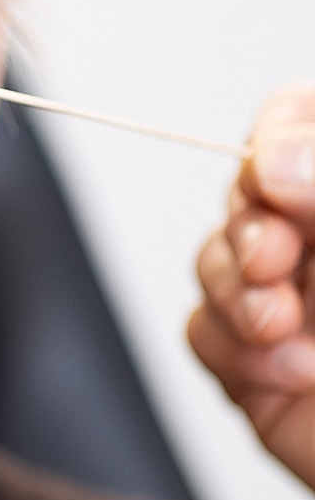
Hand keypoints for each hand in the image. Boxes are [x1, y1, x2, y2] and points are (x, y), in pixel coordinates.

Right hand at [189, 85, 314, 489]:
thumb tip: (271, 159)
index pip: (298, 122)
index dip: (275, 138)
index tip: (278, 180)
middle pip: (242, 192)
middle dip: (246, 230)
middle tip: (278, 266)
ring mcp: (293, 303)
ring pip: (211, 261)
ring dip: (237, 297)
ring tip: (290, 334)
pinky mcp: (259, 367)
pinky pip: (200, 332)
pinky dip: (233, 354)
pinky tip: (292, 377)